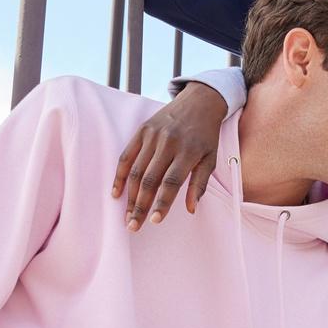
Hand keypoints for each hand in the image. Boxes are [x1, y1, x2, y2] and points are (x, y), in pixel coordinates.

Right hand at [113, 83, 227, 228]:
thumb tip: (191, 209)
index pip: (171, 183)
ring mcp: (152, 136)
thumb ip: (200, 184)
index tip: (154, 221)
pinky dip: (120, 175)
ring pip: (135, 171)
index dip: (162, 203)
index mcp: (188, 152)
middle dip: (140, 206)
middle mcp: (168, 143)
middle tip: (133, 226)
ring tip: (127, 216)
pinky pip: (126, 156)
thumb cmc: (206, 135)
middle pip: (149, 180)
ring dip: (129, 196)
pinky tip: (117, 193)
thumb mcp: (210, 159)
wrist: (199, 101)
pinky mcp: (142, 131)